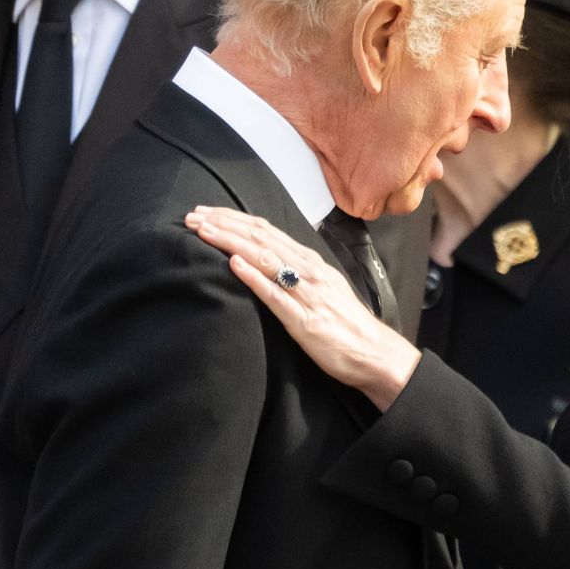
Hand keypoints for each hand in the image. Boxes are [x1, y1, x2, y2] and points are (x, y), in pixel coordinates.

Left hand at [184, 206, 419, 411]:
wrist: (376, 354)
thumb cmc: (346, 325)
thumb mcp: (322, 289)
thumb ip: (296, 273)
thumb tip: (267, 261)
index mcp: (311, 262)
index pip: (268, 232)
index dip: (235, 220)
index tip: (207, 213)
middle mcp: (308, 271)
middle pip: (261, 239)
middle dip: (225, 225)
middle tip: (193, 217)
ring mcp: (307, 294)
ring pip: (265, 259)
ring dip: (232, 242)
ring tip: (203, 232)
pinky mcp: (305, 321)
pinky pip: (276, 296)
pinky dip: (254, 277)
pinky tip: (234, 265)